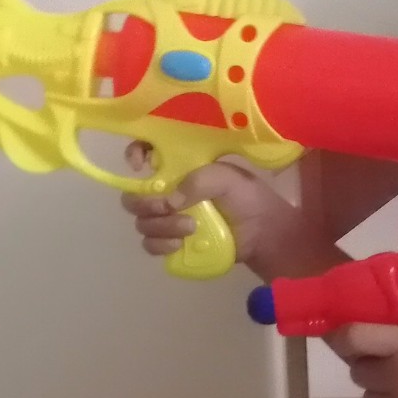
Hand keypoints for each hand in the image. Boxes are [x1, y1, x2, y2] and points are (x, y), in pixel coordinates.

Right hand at [119, 145, 308, 281]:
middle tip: (169, 208)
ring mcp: (169, 219)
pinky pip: (151, 245)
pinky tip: (179, 244)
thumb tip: (170, 200)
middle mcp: (169, 192)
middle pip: (135, 196)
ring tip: (191, 228)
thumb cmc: (247, 198)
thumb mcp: (227, 178)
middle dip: (147, 203)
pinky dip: (160, 245)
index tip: (139, 166)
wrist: (262, 233)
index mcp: (180, 168)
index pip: (146, 153)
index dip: (135, 154)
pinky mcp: (173, 242)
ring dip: (161, 226)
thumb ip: (199, 181)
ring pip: (143, 222)